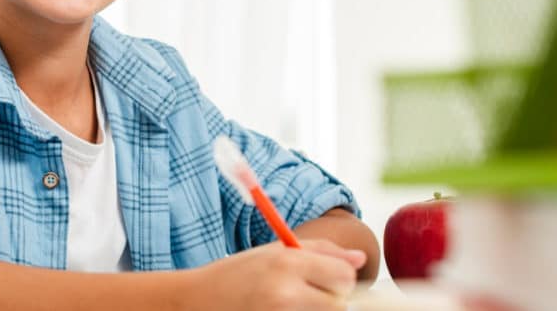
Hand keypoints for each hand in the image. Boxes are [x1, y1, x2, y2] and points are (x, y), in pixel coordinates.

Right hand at [183, 239, 365, 310]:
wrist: (196, 301)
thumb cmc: (236, 274)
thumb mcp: (273, 252)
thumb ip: (319, 251)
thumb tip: (360, 258)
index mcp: (285, 264)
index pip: (344, 275)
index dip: (341, 276)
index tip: (327, 275)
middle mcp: (285, 292)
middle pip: (340, 302)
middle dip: (332, 296)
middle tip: (308, 291)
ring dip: (318, 309)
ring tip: (292, 302)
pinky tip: (282, 310)